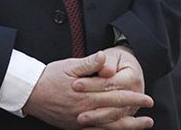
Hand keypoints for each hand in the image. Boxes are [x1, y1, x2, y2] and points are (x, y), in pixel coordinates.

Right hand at [23, 51, 151, 128]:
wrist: (30, 93)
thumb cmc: (49, 77)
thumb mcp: (68, 66)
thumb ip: (88, 63)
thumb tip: (104, 56)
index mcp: (86, 94)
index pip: (114, 95)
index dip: (132, 96)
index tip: (146, 97)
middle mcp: (85, 110)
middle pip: (115, 111)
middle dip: (134, 110)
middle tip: (150, 108)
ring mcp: (80, 121)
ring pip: (109, 126)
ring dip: (128, 126)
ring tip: (142, 124)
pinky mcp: (76, 126)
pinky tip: (119, 129)